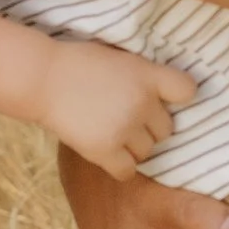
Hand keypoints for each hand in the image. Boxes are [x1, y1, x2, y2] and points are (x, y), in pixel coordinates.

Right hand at [36, 38, 197, 179]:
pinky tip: (108, 153)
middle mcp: (142, 102)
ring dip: (133, 146)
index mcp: (147, 75)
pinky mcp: (105, 150)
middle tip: (124, 118)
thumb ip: (143, 76)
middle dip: (148, 127)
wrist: (42, 78)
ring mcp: (124, 128)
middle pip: (166, 129)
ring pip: (147, 151)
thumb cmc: (77, 63)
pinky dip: (120, 165)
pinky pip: (128, 170)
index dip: (177, 98)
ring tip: (111, 133)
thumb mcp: (119, 58)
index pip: (187, 90)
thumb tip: (162, 99)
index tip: (164, 100)